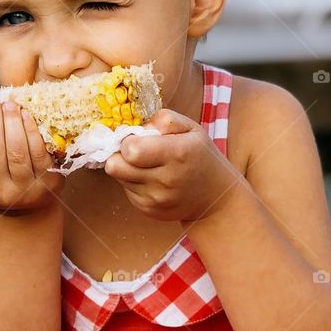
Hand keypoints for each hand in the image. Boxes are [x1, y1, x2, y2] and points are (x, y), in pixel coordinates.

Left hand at [102, 109, 236, 222]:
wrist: (215, 197)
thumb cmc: (200, 156)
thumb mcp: (191, 128)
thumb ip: (164, 120)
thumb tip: (138, 128)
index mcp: (176, 154)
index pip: (131, 150)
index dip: (128, 140)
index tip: (138, 138)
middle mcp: (165, 180)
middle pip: (115, 167)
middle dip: (119, 155)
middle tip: (134, 151)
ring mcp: (156, 199)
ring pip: (119, 178)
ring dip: (127, 169)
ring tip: (147, 165)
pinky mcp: (149, 210)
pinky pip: (127, 191)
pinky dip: (134, 183)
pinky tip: (152, 179)